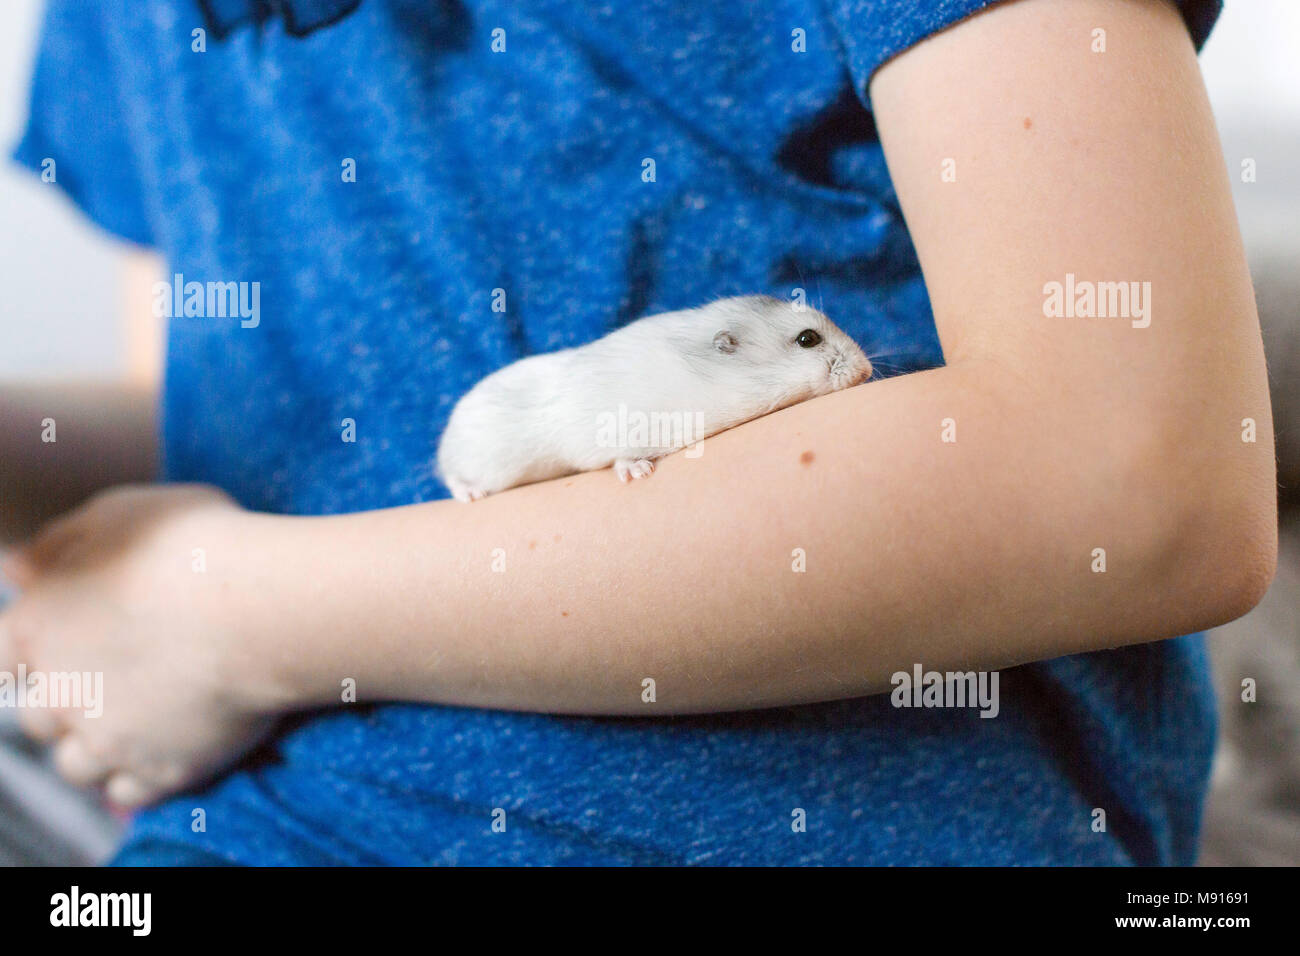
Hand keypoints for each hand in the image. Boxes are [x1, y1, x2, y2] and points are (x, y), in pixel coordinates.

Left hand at [0, 484, 281, 808]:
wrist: (259, 607)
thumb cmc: (192, 549)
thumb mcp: (117, 514)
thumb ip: (59, 545)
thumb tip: (18, 566)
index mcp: (36, 629)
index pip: (0, 659)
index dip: (31, 652)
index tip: (64, 638)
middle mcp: (60, 694)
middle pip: (37, 718)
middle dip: (67, 699)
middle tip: (117, 672)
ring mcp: (110, 740)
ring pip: (75, 765)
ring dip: (95, 745)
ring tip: (139, 717)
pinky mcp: (165, 769)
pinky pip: (129, 794)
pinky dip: (136, 777)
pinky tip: (161, 748)